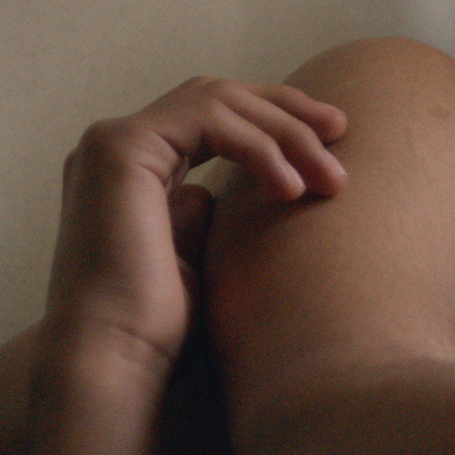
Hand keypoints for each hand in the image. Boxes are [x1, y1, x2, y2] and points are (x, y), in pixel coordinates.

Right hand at [48, 78, 346, 368]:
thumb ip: (203, 220)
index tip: (330, 143)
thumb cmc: (158, 331)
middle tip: (342, 129)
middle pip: (218, 95)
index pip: (212, 118)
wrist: (118, 359)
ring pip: (218, 101)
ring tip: (329, 180)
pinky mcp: (120, 148)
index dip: (273, 122)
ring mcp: (112, 142)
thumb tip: (217, 197)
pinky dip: (258, 147)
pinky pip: (209, 120)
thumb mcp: (197, 260)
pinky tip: (290, 188)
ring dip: (284, 133)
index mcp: (132, 170)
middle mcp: (117, 146)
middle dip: (286, 110)